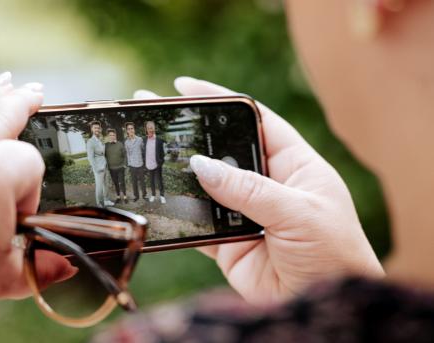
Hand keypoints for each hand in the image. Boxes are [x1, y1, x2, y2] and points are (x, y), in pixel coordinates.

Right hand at [135, 77, 383, 305]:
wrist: (320, 306)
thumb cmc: (334, 256)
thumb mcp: (298, 213)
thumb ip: (249, 190)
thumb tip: (202, 165)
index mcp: (293, 164)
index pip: (254, 119)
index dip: (220, 101)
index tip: (185, 87)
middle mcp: (267, 184)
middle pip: (223, 150)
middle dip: (191, 134)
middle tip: (154, 117)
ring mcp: (245, 212)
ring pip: (206, 185)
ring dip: (179, 173)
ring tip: (145, 154)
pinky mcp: (227, 242)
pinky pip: (198, 223)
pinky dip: (178, 214)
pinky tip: (157, 199)